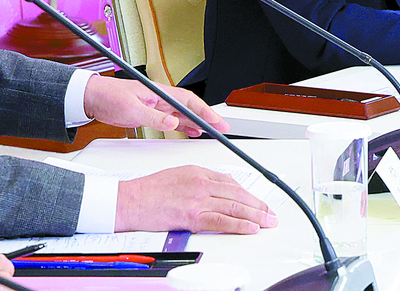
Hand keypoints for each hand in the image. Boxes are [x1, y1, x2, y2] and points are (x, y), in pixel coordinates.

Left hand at [83, 75, 231, 136]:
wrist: (93, 98)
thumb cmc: (109, 97)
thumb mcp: (131, 109)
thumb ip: (154, 116)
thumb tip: (173, 122)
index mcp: (160, 92)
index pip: (189, 101)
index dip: (205, 111)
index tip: (216, 121)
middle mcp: (162, 98)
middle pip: (191, 108)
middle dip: (208, 117)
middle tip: (223, 128)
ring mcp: (157, 106)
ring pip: (184, 115)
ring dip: (199, 123)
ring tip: (213, 132)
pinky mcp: (151, 113)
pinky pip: (174, 120)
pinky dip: (185, 126)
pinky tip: (192, 132)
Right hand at [117, 165, 276, 233]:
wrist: (129, 200)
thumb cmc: (148, 191)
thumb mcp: (178, 176)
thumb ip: (198, 182)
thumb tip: (216, 191)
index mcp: (198, 171)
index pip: (231, 182)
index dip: (248, 193)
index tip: (257, 201)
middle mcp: (201, 183)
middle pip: (237, 194)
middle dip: (257, 204)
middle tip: (270, 212)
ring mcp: (198, 199)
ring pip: (234, 206)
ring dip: (255, 215)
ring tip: (267, 221)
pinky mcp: (192, 215)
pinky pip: (221, 221)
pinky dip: (239, 225)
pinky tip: (250, 228)